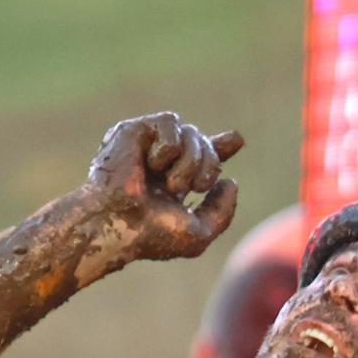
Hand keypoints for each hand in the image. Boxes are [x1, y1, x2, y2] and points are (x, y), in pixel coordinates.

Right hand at [84, 112, 242, 261]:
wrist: (120, 224)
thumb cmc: (152, 235)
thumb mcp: (198, 234)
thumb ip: (223, 212)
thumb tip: (231, 181)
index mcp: (174, 181)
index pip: (202, 158)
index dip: (219, 148)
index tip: (237, 139)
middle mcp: (161, 162)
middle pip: (205, 144)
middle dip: (210, 165)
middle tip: (194, 187)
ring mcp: (146, 145)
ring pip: (192, 132)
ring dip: (191, 163)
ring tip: (171, 184)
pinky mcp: (133, 130)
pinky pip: (170, 122)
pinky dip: (170, 147)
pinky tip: (153, 164)